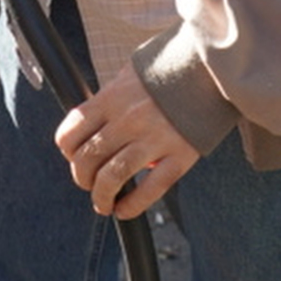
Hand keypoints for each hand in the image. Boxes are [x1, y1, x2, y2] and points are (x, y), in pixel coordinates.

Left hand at [56, 67, 203, 219]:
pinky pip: (150, 189)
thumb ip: (109, 100)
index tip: (75, 158)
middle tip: (89, 184)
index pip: (70, 134)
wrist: (213, 69)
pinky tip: (124, 210)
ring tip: (104, 203)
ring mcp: (154, 139)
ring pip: (113, 178)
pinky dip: (132, 206)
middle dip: (82, 179)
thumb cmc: (168, 72)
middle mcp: (127, 119)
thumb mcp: (129, 76)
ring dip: (101, 197)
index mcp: (111, 99)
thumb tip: (90, 127)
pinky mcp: (180, 156)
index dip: (68, 152)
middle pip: (87, 160)